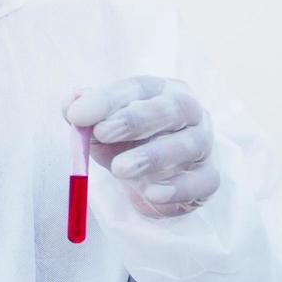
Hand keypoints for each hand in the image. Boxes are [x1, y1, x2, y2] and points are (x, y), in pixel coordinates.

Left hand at [63, 76, 217, 217]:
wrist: (153, 179)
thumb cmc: (126, 143)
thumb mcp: (100, 127)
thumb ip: (84, 116)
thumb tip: (72, 104)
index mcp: (160, 91)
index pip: (139, 87)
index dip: (108, 99)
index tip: (78, 115)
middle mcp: (189, 111)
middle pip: (172, 108)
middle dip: (135, 120)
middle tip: (102, 133)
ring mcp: (203, 143)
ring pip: (189, 144)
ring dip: (152, 156)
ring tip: (120, 169)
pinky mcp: (209, 177)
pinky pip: (203, 181)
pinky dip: (178, 188)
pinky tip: (152, 194)